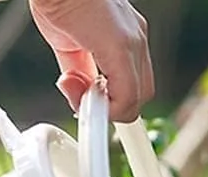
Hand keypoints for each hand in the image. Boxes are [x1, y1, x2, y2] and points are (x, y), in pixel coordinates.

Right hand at [30, 0, 153, 122]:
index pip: (132, 84)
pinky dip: (107, 109)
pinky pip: (126, 97)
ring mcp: (132, 40)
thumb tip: (80, 93)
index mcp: (126, 36)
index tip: (91, 106)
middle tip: (84, 102)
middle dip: (112, 108)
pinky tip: (84, 99)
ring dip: (107, 109)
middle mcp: (135, 37)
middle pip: (140, 96)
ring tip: (80, 97)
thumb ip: (79, 71)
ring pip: (135, 100)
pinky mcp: (120, 45)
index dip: (113, 103)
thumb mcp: (68, 44)